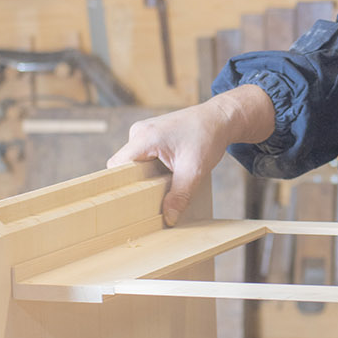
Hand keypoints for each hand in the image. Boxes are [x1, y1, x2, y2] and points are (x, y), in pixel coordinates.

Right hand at [106, 84, 274, 224]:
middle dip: (135, 183)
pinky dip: (151, 167)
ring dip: (145, 175)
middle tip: (149, 199)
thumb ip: (180, 195)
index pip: (117, 166)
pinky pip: (142, 155)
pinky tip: (165, 174)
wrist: (220, 118)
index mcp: (144, 137)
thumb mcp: (194, 170)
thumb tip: (168, 218)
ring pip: (133, 161)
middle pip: (124, 166)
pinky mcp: (151, 134)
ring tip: (161, 185)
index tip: (130, 202)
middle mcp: (139, 132)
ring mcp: (144, 131)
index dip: (121, 186)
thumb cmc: (208, 137)